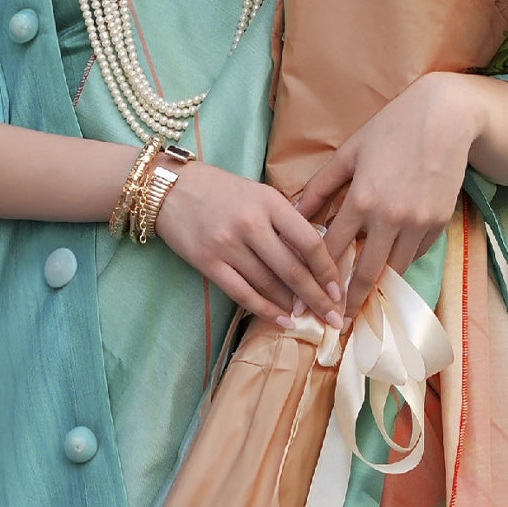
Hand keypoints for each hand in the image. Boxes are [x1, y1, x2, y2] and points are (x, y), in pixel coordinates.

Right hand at [156, 161, 343, 329]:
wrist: (169, 187)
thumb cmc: (220, 189)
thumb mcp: (258, 193)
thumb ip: (284, 220)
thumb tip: (314, 258)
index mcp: (268, 201)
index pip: (308, 241)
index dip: (327, 270)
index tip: (339, 289)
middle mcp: (250, 223)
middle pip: (292, 269)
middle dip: (316, 297)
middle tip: (333, 317)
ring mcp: (227, 244)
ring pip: (268, 284)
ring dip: (291, 306)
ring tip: (308, 318)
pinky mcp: (207, 261)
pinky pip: (242, 293)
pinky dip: (264, 310)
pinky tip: (280, 320)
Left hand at [292, 72, 478, 317]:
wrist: (444, 117)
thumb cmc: (390, 129)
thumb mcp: (349, 152)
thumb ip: (320, 186)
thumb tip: (293, 213)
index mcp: (361, 199)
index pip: (334, 250)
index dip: (319, 275)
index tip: (310, 295)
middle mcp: (391, 218)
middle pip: (366, 272)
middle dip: (350, 301)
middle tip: (338, 321)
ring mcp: (419, 223)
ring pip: (395, 268)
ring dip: (378, 282)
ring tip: (361, 299)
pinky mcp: (440, 223)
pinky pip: (417, 252)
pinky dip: (402, 258)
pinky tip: (390, 261)